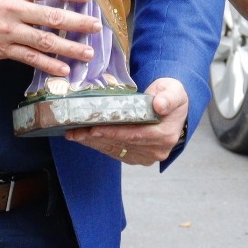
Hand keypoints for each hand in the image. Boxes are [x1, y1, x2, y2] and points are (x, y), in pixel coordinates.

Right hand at [0, 0, 100, 75]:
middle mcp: (14, 9)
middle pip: (53, 16)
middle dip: (78, 22)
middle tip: (96, 27)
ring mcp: (10, 31)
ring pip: (45, 41)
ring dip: (69, 48)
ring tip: (88, 53)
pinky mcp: (3, 49)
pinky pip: (30, 58)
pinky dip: (48, 65)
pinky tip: (63, 70)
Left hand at [67, 77, 188, 165]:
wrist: (172, 108)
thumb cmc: (170, 95)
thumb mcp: (173, 90)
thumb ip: (168, 97)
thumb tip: (160, 105)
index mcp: (165, 135)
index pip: (135, 135)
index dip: (113, 132)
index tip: (93, 128)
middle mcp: (157, 150)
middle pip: (122, 144)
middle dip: (96, 138)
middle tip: (74, 131)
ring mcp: (147, 156)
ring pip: (116, 150)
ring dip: (93, 143)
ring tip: (74, 134)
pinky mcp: (138, 157)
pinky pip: (116, 152)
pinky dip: (99, 145)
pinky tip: (85, 139)